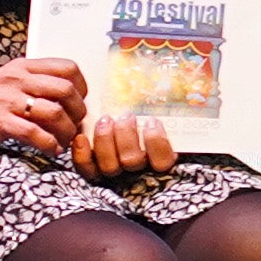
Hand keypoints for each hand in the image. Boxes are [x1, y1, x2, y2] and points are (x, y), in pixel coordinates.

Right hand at [0, 60, 84, 156]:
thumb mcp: (5, 80)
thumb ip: (33, 82)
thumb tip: (67, 94)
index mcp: (21, 67)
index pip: (67, 67)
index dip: (81, 86)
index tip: (80, 101)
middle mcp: (16, 79)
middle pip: (66, 90)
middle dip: (78, 111)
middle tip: (75, 124)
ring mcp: (6, 100)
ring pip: (54, 112)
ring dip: (66, 131)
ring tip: (64, 140)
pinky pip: (34, 133)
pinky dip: (49, 144)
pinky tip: (50, 150)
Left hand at [68, 111, 184, 188]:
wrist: (118, 130)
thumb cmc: (144, 122)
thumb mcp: (163, 116)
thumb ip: (170, 111)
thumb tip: (179, 86)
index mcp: (160, 160)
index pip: (163, 162)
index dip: (156, 142)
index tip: (152, 121)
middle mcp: (139, 172)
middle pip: (132, 161)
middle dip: (126, 135)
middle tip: (126, 116)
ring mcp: (115, 173)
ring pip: (110, 166)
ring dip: (106, 139)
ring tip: (106, 119)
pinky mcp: (93, 171)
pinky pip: (87, 169)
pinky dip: (82, 154)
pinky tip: (81, 137)